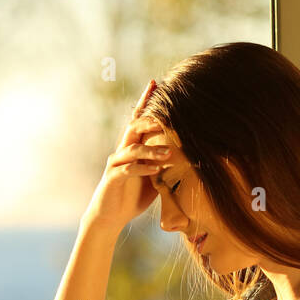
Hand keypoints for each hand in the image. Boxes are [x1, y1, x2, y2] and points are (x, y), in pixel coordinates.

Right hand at [83, 80, 173, 233]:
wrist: (110, 217)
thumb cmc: (133, 197)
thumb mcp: (154, 179)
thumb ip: (165, 165)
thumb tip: (190, 156)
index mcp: (133, 148)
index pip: (138, 120)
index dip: (145, 101)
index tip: (155, 83)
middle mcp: (122, 151)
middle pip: (134, 127)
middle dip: (149, 119)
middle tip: (166, 116)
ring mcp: (116, 164)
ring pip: (132, 149)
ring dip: (152, 150)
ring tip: (169, 154)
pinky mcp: (113, 178)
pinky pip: (127, 169)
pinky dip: (142, 168)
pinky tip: (156, 170)